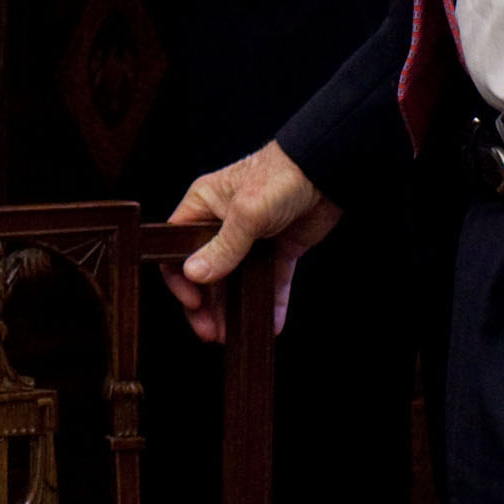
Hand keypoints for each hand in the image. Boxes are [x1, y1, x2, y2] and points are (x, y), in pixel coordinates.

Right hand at [159, 143, 335, 344]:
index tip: (192, 303)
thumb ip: (222, 246)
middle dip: (206, 305)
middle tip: (211, 332)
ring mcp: (251, 240)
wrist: (326, 169)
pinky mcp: (278, 250)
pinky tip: (270, 323)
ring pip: (234, 282)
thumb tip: (194, 275)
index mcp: (202, 206)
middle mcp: (221, 224)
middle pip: (204, 272)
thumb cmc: (280, 176)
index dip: (180, 278)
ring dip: (233, 309)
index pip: (177, 247)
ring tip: (234, 334)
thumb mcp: (247, 212)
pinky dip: (268, 302)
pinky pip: (269, 282)